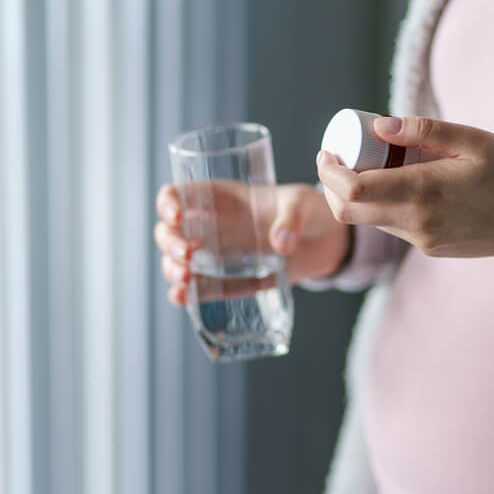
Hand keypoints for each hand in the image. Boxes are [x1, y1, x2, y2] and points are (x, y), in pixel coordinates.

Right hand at [154, 181, 350, 305]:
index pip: (178, 194)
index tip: (176, 216)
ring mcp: (217, 256)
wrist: (326, 242)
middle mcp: (211, 226)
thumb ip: (291, 219)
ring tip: (186, 280)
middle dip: (170, 243)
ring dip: (172, 270)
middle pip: (169, 232)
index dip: (168, 203)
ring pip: (176, 262)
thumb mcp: (302, 205)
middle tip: (188, 255)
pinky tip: (184, 299)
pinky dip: (186, 296)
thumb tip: (280, 244)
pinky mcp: (229, 281)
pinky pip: (199, 289)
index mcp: (220, 198)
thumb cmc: (308, 211)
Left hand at [316, 116, 493, 257]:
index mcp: (423, 191)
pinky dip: (383, 206)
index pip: (353, 190)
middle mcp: (416, 222)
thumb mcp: (473, 140)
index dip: (330, 172)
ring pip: (370, 221)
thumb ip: (423, 131)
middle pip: (349, 212)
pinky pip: (394, 227)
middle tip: (337, 159)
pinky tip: (400, 184)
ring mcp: (422, 240)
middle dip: (333, 186)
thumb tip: (379, 125)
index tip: (327, 153)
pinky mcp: (430, 248)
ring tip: (372, 165)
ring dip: (358, 196)